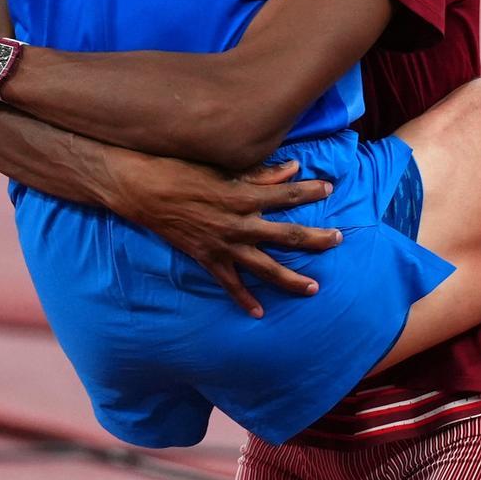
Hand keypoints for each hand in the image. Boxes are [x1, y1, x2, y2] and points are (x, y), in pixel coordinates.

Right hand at [108, 153, 342, 317]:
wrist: (142, 190)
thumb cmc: (180, 170)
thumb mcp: (221, 167)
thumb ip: (261, 173)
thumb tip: (294, 168)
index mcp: (242, 195)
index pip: (286, 194)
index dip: (310, 191)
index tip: (330, 188)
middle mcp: (237, 223)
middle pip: (285, 235)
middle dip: (314, 239)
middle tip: (338, 240)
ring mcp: (223, 245)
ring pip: (264, 266)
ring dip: (291, 278)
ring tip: (314, 288)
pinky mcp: (207, 258)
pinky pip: (229, 284)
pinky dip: (244, 299)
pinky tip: (259, 312)